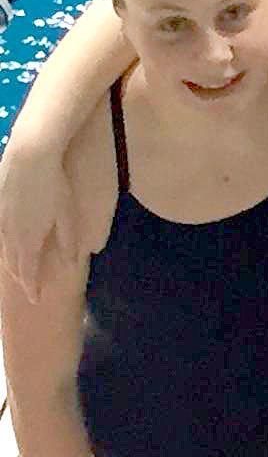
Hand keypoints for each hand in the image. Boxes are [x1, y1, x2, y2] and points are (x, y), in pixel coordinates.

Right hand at [0, 138, 78, 300]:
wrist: (29, 156)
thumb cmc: (54, 185)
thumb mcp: (67, 215)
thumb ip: (68, 241)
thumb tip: (71, 263)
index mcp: (29, 240)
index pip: (28, 273)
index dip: (31, 288)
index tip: (35, 300)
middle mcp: (10, 234)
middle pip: (13, 263)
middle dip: (20, 278)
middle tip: (26, 289)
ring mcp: (0, 219)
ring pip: (3, 248)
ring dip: (9, 262)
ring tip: (16, 271)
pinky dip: (3, 243)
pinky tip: (7, 242)